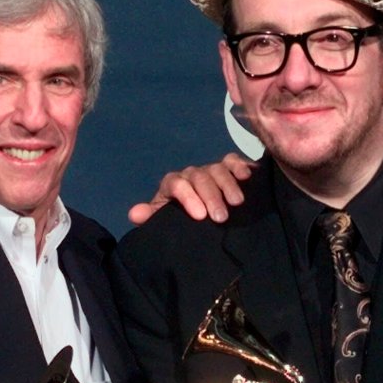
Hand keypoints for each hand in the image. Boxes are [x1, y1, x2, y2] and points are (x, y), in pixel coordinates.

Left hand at [128, 153, 255, 224]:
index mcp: (173, 184)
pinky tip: (248, 177)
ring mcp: (210, 170)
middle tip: (221, 218)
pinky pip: (232, 161)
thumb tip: (134, 214)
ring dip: (228, 185)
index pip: (176, 184)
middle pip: (199, 177)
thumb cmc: (180, 220)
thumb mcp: (164, 221)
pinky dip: (240, 166)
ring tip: (237, 203)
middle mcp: (191, 174)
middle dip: (211, 196)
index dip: (187, 197)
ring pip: (217, 169)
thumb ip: (151, 217)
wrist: (198, 218)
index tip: (200, 216)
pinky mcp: (228, 168)